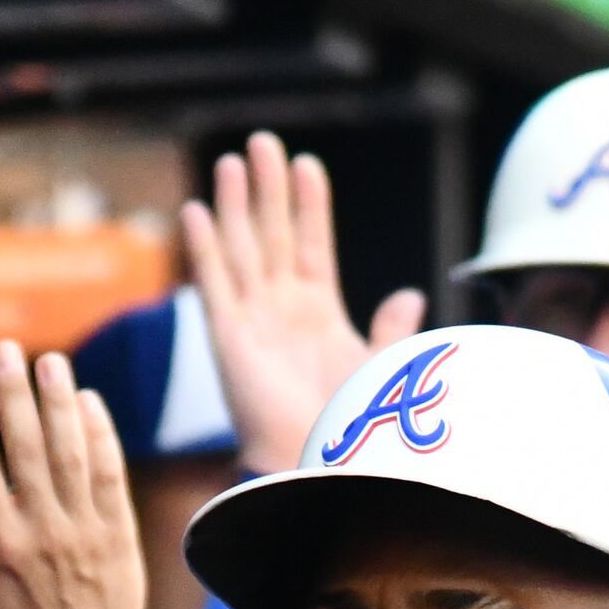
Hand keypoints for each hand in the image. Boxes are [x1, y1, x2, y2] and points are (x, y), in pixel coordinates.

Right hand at [0, 342, 160, 608]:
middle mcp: (41, 532)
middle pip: (26, 448)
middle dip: (15, 394)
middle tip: (7, 349)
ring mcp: (84, 531)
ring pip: (70, 453)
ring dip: (58, 401)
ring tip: (49, 359)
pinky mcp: (119, 533)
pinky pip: (109, 473)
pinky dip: (100, 434)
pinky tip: (88, 400)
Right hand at [179, 132, 426, 474]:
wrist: (321, 467)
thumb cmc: (351, 429)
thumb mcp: (381, 367)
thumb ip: (390, 329)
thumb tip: (411, 295)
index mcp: (319, 314)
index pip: (313, 244)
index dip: (309, 205)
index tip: (306, 164)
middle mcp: (281, 311)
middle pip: (273, 235)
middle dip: (268, 189)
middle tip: (262, 141)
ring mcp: (253, 321)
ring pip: (242, 250)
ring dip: (235, 206)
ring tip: (231, 161)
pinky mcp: (228, 339)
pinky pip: (214, 284)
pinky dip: (204, 247)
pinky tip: (196, 209)